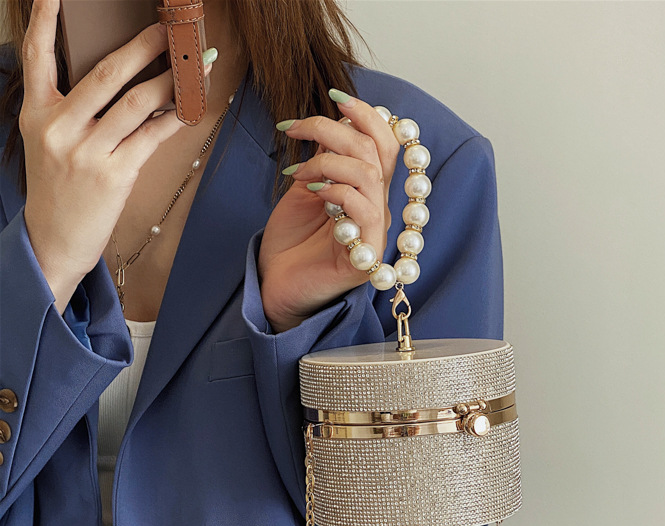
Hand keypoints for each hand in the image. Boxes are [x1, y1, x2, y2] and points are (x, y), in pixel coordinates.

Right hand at [18, 0, 211, 312]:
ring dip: (170, 81)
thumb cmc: (59, 189)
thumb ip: (69, 112)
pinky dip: (173, 119)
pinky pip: (151, 138)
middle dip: (142, 47)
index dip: (42, 21)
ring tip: (193, 66)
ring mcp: (87, 152)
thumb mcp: (47, 143)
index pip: (36, 57)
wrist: (55, 238)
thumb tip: (123, 83)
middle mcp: (59, 127)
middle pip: (106, 74)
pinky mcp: (114, 175)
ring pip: (136, 104)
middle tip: (167, 30)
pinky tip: (190, 106)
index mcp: (36, 114)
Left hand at [257, 90, 400, 331]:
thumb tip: (333, 120)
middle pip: (377, 152)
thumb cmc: (290, 242)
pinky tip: (312, 194)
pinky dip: (335, 190)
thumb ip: (323, 160)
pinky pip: (363, 211)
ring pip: (370, 176)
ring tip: (298, 173)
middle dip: (334, 129)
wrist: (274, 285)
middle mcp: (377, 210)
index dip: (367, 114)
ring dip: (328, 162)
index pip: (386, 144)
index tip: (334, 97)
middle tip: (297, 129)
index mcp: (367, 192)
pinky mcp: (364, 258)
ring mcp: (373, 234)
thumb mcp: (304, 188)